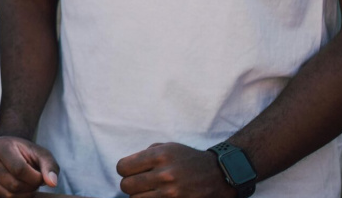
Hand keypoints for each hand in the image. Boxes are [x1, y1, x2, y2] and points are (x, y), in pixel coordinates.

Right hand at [0, 136, 58, 196]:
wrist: (7, 153)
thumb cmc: (26, 154)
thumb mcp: (40, 155)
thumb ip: (50, 166)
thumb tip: (52, 183)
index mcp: (0, 145)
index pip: (19, 169)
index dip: (35, 178)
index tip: (40, 177)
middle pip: (13, 185)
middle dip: (29, 188)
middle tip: (34, 183)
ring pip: (7, 195)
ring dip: (23, 195)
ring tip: (26, 185)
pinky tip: (16, 189)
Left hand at [116, 142, 236, 197]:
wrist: (219, 174)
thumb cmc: (188, 159)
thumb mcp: (168, 147)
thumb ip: (145, 154)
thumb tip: (125, 167)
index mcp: (159, 156)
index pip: (122, 167)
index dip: (124, 170)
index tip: (131, 171)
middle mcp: (164, 174)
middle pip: (126, 186)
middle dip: (130, 184)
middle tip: (139, 183)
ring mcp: (171, 192)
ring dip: (139, 196)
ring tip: (149, 191)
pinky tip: (157, 195)